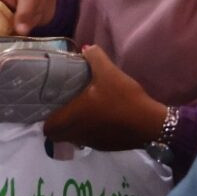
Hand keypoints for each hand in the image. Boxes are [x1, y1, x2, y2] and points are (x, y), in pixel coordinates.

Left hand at [42, 45, 167, 150]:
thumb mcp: (109, 72)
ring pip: (74, 138)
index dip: (46, 119)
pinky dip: (89, 131)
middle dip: (58, 124)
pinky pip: (89, 140)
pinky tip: (100, 118)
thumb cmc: (123, 99)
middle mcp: (78, 134)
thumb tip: (85, 48)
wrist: (150, 124)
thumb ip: (94, 57)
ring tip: (81, 111)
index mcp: (73, 118)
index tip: (49, 106)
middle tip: (64, 106)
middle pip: (59, 135)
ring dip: (74, 128)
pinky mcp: (105, 147)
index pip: (48, 129)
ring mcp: (92, 143)